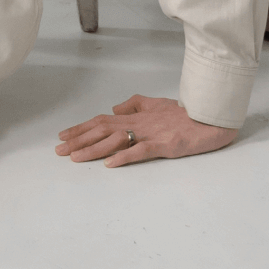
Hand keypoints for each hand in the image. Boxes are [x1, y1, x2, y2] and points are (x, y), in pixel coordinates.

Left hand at [56, 94, 236, 166]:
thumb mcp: (156, 104)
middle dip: (79, 140)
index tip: (63, 137)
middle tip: (59, 151)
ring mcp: (151, 134)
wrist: (209, 117)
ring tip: (75, 158)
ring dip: (94, 150)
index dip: (82, 128)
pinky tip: (110, 164)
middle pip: (103, 130)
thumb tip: (114, 109)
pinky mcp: (165, 145)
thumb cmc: (184, 114)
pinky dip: (124, 156)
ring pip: (116, 141)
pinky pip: (141, 151)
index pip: (103, 121)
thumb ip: (135, 105)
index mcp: (136, 116)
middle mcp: (139, 123)